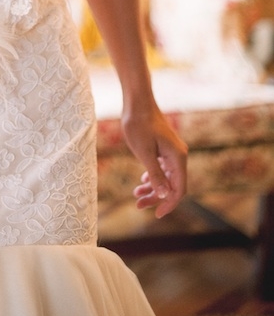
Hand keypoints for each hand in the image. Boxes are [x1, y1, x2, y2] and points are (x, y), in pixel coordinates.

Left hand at [121, 102, 187, 218]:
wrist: (137, 102)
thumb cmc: (139, 125)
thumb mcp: (144, 153)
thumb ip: (156, 175)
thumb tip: (166, 196)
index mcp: (178, 158)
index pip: (179, 189)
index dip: (169, 204)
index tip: (155, 214)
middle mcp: (179, 155)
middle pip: (173, 185)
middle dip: (157, 197)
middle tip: (138, 205)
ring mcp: (172, 151)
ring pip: (167, 177)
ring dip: (153, 188)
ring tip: (136, 194)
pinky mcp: (165, 148)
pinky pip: (163, 168)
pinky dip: (153, 177)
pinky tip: (143, 182)